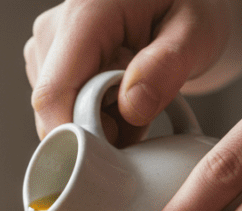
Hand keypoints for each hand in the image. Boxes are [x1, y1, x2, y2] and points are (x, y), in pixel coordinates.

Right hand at [24, 0, 241, 143]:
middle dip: (96, 133)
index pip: (53, 95)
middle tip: (141, 119)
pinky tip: (117, 99)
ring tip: (133, 101)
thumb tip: (131, 107)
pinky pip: (61, 113)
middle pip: (54, 112)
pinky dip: (92, 120)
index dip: (74, 140)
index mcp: (85, 14)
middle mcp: (52, 30)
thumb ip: (167, 67)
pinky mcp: (45, 65)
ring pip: (56, 117)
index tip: (109, 162)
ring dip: (97, 127)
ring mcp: (45, 48)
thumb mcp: (196, 32)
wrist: (176, 1)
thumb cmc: (187, 8)